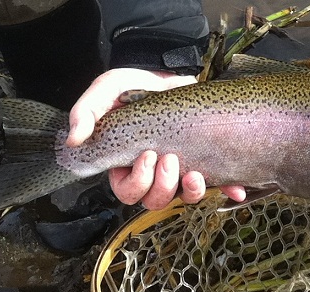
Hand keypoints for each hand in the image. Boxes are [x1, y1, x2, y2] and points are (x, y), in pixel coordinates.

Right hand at [67, 68, 245, 209]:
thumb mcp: (105, 91)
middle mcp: (151, 174)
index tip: (147, 155)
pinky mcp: (202, 163)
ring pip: (181, 198)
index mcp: (124, 163)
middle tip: (170, 158)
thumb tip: (73, 140)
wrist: (167, 71)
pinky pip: (216, 186)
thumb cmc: (133, 85)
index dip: (137, 182)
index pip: (126, 191)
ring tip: (195, 173)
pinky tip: (236, 189)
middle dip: (162, 186)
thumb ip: (86, 112)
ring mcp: (178, 171)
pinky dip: (227, 190)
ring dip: (190, 192)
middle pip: (153, 201)